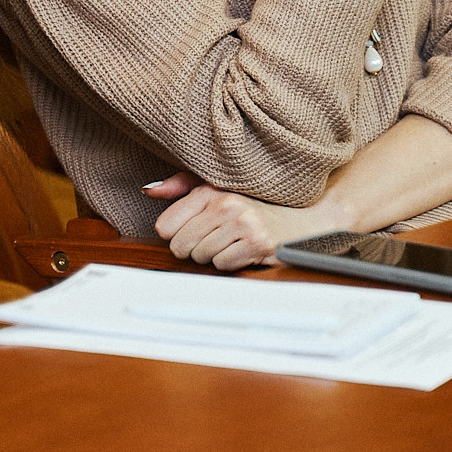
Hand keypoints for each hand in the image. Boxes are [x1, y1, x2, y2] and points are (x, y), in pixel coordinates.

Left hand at [145, 173, 322, 271]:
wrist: (302, 218)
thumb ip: (181, 186)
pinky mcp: (256, 243)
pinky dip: (231, 263)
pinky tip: (243, 249)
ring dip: (214, 255)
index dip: (176, 234)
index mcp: (211, 188)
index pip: (166, 225)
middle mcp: (226, 203)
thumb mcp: (218, 187)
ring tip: (231, 242)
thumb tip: (149, 190)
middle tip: (215, 238)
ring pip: (201, 257)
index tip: (193, 229)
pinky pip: (222, 265)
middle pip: (180, 245)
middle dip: (194, 248)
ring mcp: (243, 223)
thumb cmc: (256, 204)